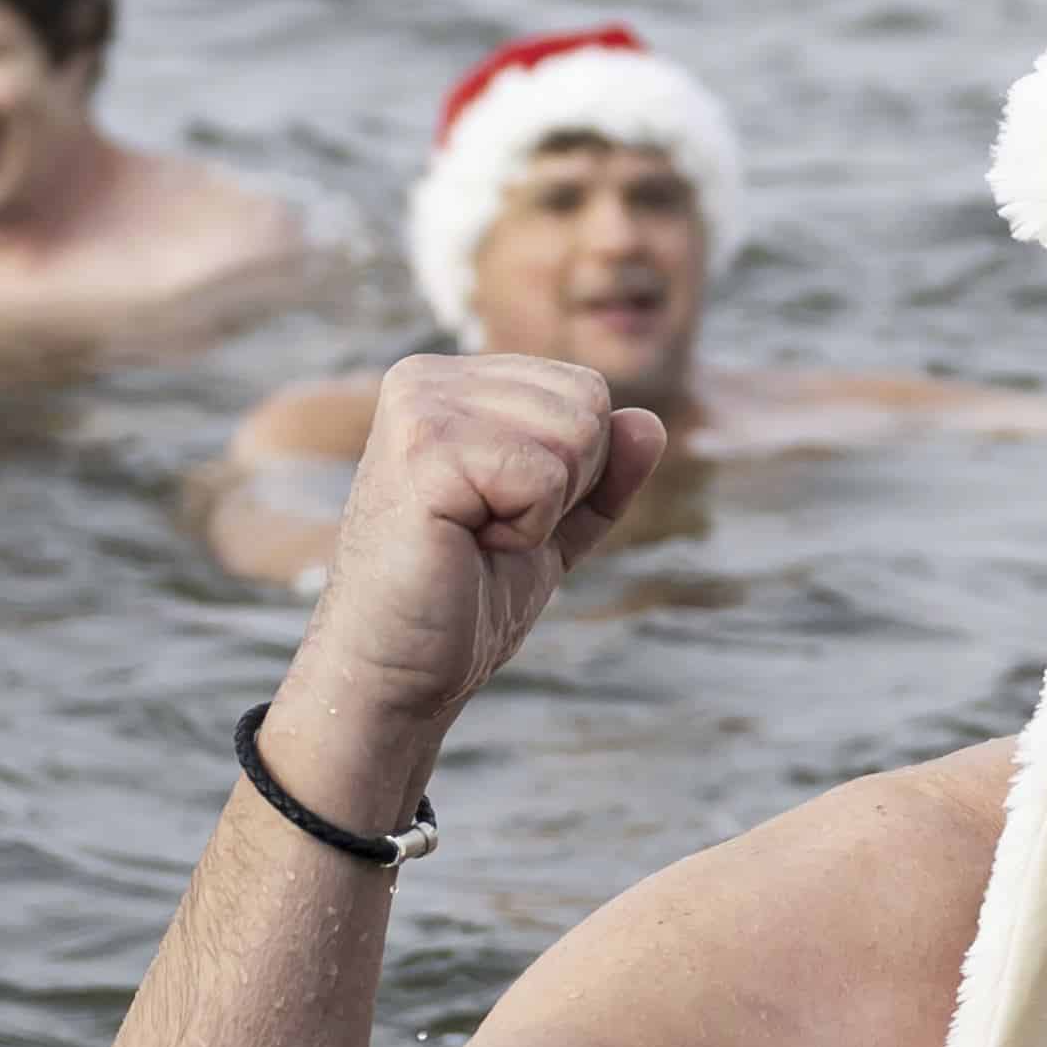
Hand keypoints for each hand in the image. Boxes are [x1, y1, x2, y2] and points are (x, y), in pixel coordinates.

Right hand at [273, 355, 664, 805]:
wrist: (396, 668)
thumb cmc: (461, 598)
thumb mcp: (553, 527)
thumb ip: (601, 474)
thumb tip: (651, 422)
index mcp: (451, 382)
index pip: (585, 389)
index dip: (575, 472)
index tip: (502, 514)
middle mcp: (427, 377)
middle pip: (588, 402)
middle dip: (566, 486)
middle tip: (489, 530)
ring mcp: (420, 407)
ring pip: (574, 433)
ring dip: (543, 510)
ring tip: (473, 536)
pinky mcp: (423, 451)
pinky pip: (544, 476)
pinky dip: (526, 529)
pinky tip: (466, 544)